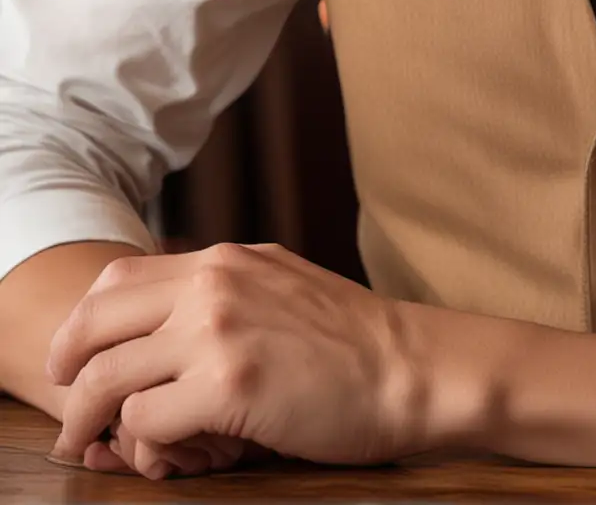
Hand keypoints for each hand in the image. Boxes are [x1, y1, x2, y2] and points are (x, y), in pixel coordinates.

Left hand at [47, 242, 422, 475]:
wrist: (409, 367)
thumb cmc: (351, 342)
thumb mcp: (278, 287)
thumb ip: (221, 294)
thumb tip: (157, 335)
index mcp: (224, 260)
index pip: (116, 278)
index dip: (81, 326)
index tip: (73, 361)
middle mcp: (212, 282)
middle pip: (94, 323)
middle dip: (66, 373)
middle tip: (69, 413)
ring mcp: (216, 330)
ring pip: (106, 379)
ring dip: (90, 422)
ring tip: (94, 448)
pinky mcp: (227, 385)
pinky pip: (146, 423)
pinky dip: (147, 448)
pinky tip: (172, 456)